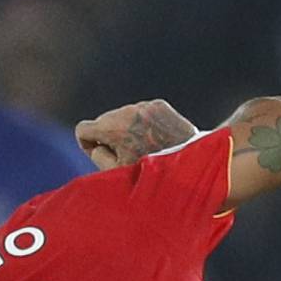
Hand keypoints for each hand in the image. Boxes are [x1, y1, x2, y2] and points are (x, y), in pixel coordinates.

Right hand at [74, 99, 198, 168]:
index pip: (83, 129)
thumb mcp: (118, 173)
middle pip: (104, 122)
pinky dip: (146, 124)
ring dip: (130, 129)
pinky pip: (142, 113)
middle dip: (112, 137)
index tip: (104, 154)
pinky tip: (159, 140)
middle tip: (132, 155)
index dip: (89, 145)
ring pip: (124, 116)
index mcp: (112, 128)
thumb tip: (94, 143)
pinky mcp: (159, 105)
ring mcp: (144, 106)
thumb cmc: (154, 176)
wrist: (196, 166)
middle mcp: (126, 111)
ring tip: (148, 149)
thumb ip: (98, 156)